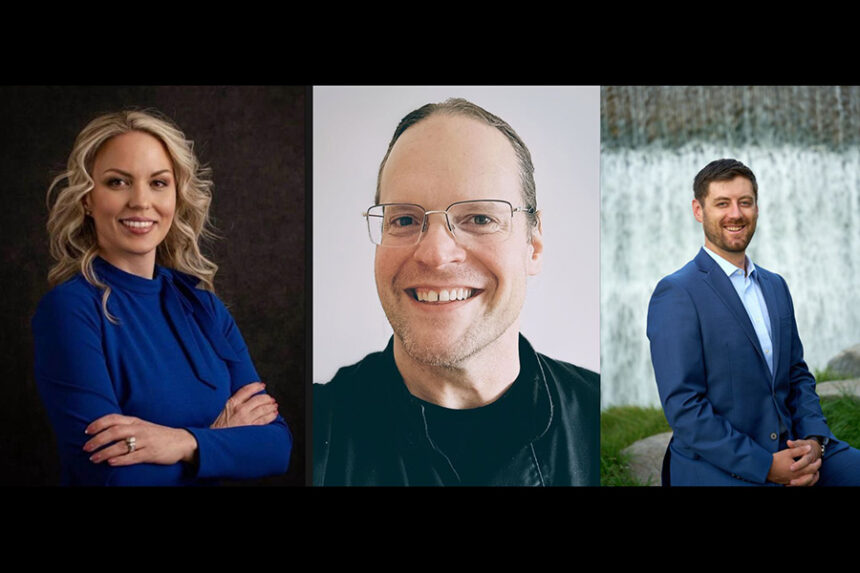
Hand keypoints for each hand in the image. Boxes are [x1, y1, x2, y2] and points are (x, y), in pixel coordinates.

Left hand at [83, 414, 197, 466]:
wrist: (182, 441)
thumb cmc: (158, 435)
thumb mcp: (142, 426)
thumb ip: (126, 426)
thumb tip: (103, 431)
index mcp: (136, 421)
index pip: (114, 418)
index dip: (98, 424)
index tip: (87, 431)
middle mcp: (139, 430)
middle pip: (114, 432)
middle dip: (97, 440)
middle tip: (86, 447)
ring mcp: (146, 442)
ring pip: (121, 446)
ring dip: (105, 452)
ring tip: (93, 459)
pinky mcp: (151, 453)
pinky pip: (133, 457)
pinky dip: (120, 460)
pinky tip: (111, 463)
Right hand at [210, 382, 278, 428]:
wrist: (213, 441)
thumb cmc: (216, 427)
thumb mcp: (221, 411)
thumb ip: (232, 405)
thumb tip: (243, 399)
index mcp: (231, 403)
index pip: (246, 390)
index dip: (256, 386)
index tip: (262, 385)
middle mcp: (240, 409)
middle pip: (258, 399)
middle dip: (266, 398)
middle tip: (271, 398)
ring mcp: (246, 419)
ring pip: (263, 409)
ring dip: (271, 406)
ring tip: (274, 405)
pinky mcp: (250, 428)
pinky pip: (264, 420)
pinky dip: (271, 416)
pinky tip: (274, 414)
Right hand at [767, 441, 821, 485]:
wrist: (764, 468)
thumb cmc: (776, 459)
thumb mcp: (788, 452)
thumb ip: (799, 450)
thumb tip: (809, 448)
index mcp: (799, 470)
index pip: (813, 468)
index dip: (817, 464)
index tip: (819, 459)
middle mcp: (797, 477)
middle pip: (811, 476)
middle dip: (816, 470)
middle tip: (817, 465)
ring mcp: (793, 481)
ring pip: (807, 482)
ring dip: (812, 478)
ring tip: (813, 473)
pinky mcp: (788, 483)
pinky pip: (800, 485)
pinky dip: (805, 482)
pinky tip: (804, 478)